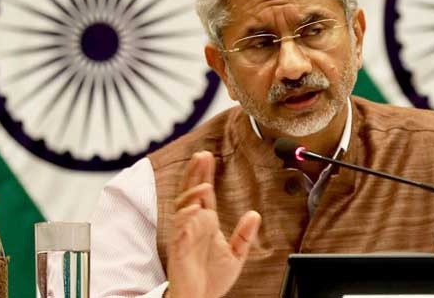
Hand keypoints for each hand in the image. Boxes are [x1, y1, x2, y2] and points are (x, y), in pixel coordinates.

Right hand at [165, 151, 261, 297]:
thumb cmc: (211, 278)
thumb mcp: (236, 255)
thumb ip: (244, 235)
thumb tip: (255, 214)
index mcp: (205, 223)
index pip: (204, 193)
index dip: (204, 175)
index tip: (208, 156)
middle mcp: (193, 225)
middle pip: (190, 193)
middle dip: (194, 175)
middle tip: (201, 156)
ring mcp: (184, 236)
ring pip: (183, 209)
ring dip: (191, 195)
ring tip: (203, 185)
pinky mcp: (179, 250)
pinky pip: (180, 231)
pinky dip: (185, 219)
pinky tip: (193, 210)